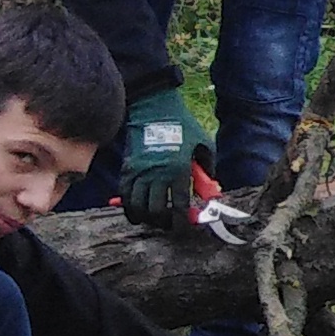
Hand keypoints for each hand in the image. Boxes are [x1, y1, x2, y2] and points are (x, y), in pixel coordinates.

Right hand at [118, 86, 197, 232]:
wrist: (154, 108)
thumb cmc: (183, 125)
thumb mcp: (203, 144)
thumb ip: (207, 168)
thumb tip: (209, 189)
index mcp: (178, 169)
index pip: (178, 205)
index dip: (181, 221)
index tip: (184, 227)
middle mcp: (157, 174)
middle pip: (156, 210)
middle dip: (164, 223)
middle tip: (170, 225)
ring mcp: (139, 172)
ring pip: (138, 207)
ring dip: (147, 218)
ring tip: (155, 220)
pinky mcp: (127, 168)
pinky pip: (124, 195)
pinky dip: (129, 208)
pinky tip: (137, 213)